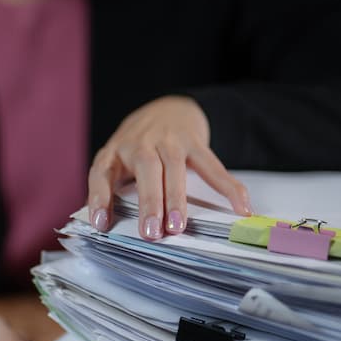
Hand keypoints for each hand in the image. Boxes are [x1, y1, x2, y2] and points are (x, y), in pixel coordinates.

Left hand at [87, 95, 251, 238]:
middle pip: (145, 169)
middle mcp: (140, 142)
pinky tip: (240, 206)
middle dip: (149, 202)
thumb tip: (106, 226)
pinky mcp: (194, 141)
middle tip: (151, 233)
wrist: (169, 107)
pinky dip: (227, 186)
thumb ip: (112, 189)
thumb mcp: (117, 161)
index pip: (101, 173)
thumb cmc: (138, 145)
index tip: (101, 224)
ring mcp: (169, 139)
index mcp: (114, 152)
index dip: (99, 198)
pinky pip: (211, 165)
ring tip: (178, 227)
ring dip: (176, 198)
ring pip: (174, 167)